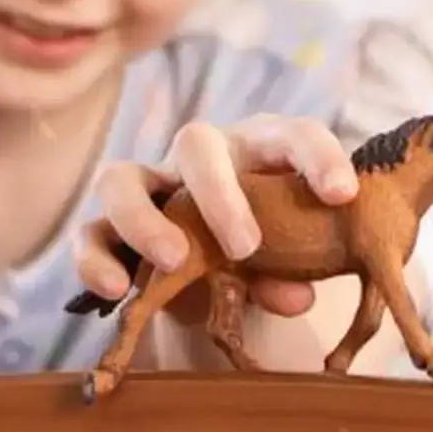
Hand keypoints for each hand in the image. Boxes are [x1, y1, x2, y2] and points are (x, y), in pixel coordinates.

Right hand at [74, 113, 354, 320]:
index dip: (318, 157)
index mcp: (257, 152)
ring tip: (172, 260)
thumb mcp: (283, 263)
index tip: (343, 196)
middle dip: (219, 192)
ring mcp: (146, 190)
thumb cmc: (265, 251)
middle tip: (246, 246)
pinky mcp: (108, 230)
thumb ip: (289, 273)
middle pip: (195, 142)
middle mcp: (198, 160)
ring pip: (121, 178)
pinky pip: (89, 233)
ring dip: (145, 219)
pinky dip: (95, 260)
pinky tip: (117, 290)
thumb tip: (296, 295)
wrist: (215, 278)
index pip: (290, 136)